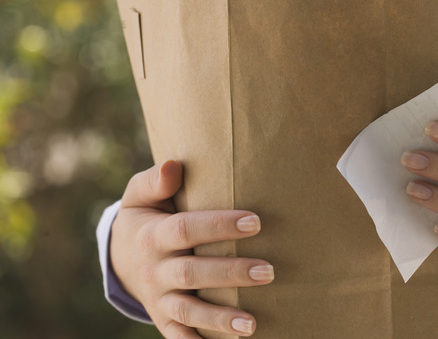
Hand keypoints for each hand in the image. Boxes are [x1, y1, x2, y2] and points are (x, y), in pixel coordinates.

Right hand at [110, 160, 272, 337]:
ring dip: (220, 319)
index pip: (187, 229)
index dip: (219, 226)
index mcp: (152, 235)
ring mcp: (159, 297)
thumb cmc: (145, 217)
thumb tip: (173, 165)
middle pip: (193, 273)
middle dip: (231, 273)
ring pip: (189, 311)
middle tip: (268, 271)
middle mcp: (155, 269)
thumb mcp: (139, 196)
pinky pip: (179, 336)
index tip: (255, 221)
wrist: (118, 257)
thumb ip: (154, 181)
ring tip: (253, 324)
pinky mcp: (163, 318)